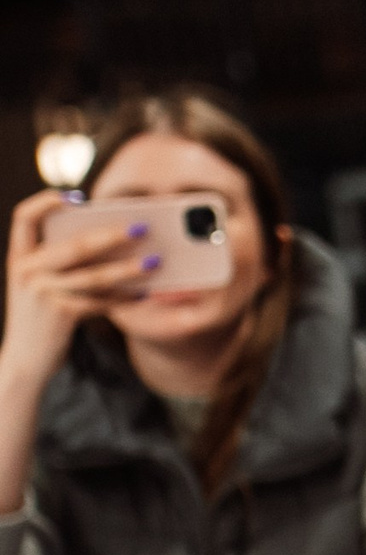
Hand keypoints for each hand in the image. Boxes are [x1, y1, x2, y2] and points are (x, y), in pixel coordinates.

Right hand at [2, 191, 153, 384]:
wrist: (24, 358)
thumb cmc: (43, 314)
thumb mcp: (41, 282)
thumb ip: (60, 261)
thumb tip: (112, 240)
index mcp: (19, 256)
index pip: (23, 217)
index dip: (46, 201)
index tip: (76, 196)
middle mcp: (26, 270)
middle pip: (74, 246)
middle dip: (111, 235)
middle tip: (143, 227)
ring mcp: (41, 293)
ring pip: (93, 275)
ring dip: (128, 268)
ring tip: (156, 261)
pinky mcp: (59, 315)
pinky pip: (100, 302)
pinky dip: (125, 297)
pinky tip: (145, 293)